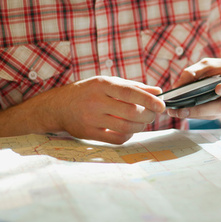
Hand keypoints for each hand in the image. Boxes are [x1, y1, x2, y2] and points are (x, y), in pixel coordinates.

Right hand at [45, 76, 165, 143]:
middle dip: (148, 115)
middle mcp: (96, 101)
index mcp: (102, 85)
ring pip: (126, 127)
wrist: (59, 106)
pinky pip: (117, 139)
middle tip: (153, 113)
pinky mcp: (89, 134)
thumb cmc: (88, 91)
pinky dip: (129, 135)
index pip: (129, 92)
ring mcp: (92, 119)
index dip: (148, 99)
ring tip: (142, 121)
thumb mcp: (108, 82)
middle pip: (131, 112)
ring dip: (141, 126)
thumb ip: (133, 86)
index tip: (162, 105)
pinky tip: (129, 129)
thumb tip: (158, 91)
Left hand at [166, 58, 220, 120]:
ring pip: (215, 114)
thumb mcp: (214, 64)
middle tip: (182, 110)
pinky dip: (197, 114)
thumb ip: (197, 71)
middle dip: (201, 109)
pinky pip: (212, 116)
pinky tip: (183, 112)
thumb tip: (178, 85)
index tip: (218, 89)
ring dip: (195, 114)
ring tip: (176, 112)